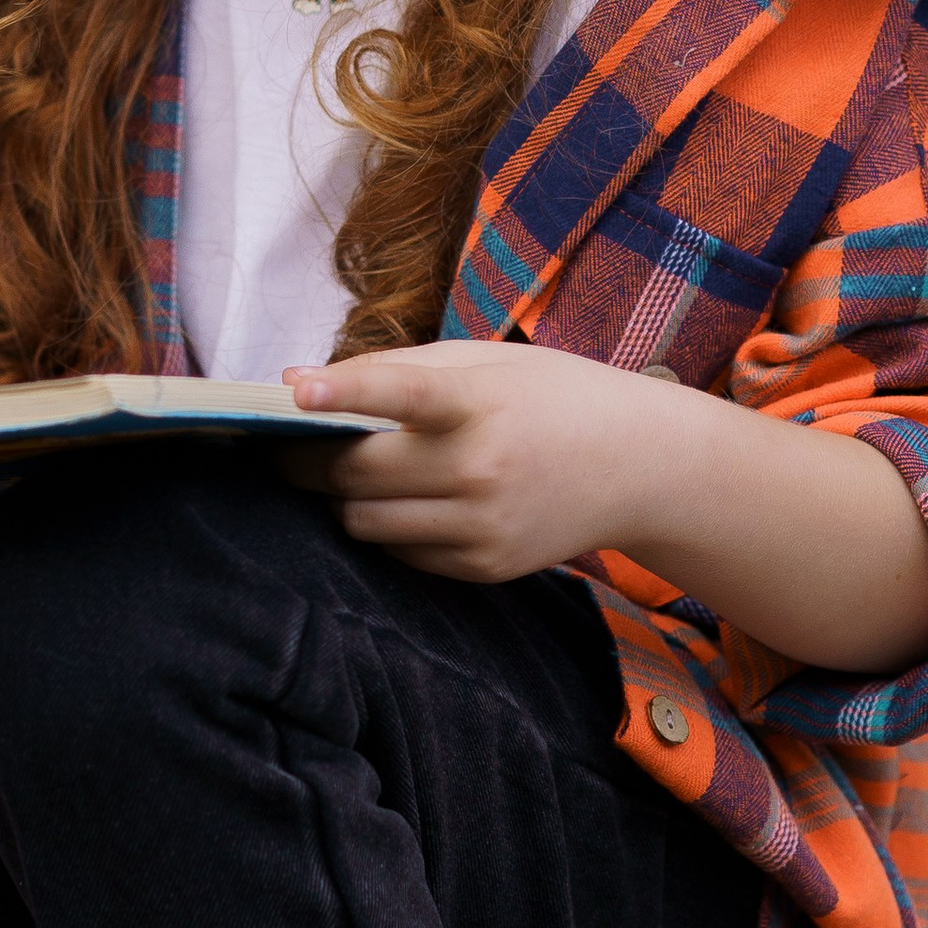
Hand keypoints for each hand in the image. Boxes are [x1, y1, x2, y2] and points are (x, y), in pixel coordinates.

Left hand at [282, 343, 669, 584]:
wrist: (638, 465)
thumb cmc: (549, 398)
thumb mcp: (482, 362)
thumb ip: (388, 369)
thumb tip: (293, 381)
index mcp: (480, 401)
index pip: (403, 394)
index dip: (345, 394)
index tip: (294, 392)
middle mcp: (481, 467)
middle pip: (355, 473)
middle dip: (308, 460)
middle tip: (289, 444)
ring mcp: (482, 524)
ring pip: (363, 522)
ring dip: (343, 498)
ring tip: (354, 473)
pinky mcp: (483, 566)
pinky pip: (398, 553)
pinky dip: (386, 527)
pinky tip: (410, 501)